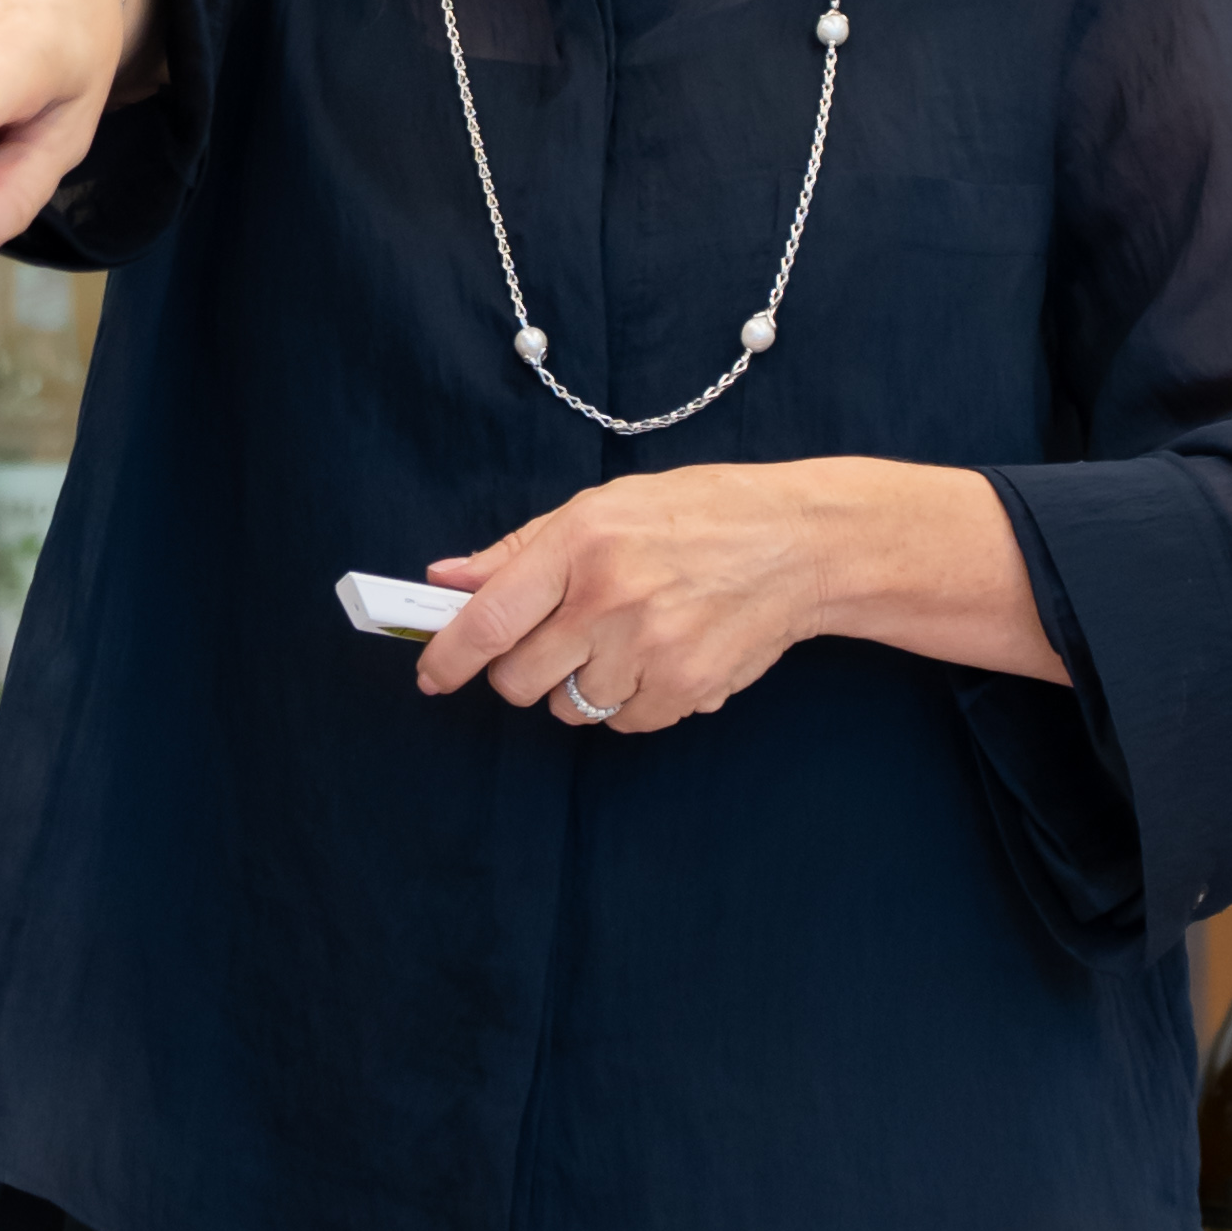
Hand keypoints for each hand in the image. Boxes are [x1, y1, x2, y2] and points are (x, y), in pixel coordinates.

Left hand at [420, 457, 1051, 734]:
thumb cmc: (700, 514)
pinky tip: (661, 656)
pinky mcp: (686, 688)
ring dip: (581, 685)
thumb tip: (446, 579)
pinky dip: (631, 701)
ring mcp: (650, 648)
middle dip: (520, 673)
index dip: (446, 657)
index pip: (487, 620)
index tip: (431, 676)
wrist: (800, 542)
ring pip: (571, 707)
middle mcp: (609, 597)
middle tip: (551, 645)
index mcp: (581, 542)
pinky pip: (624, 723)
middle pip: (519, 679)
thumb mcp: (604, 506)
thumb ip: (519, 550)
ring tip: (623, 640)